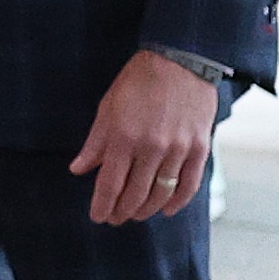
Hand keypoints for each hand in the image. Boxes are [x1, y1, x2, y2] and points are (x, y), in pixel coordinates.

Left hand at [75, 49, 223, 222]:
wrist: (180, 61)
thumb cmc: (138, 81)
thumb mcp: (108, 107)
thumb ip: (95, 143)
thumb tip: (78, 170)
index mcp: (123, 137)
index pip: (110, 184)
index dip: (102, 205)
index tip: (97, 217)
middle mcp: (151, 147)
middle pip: (135, 194)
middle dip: (122, 211)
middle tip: (115, 218)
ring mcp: (178, 149)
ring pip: (161, 193)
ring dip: (146, 210)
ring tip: (136, 215)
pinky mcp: (199, 148)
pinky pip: (188, 185)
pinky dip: (177, 202)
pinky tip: (166, 210)